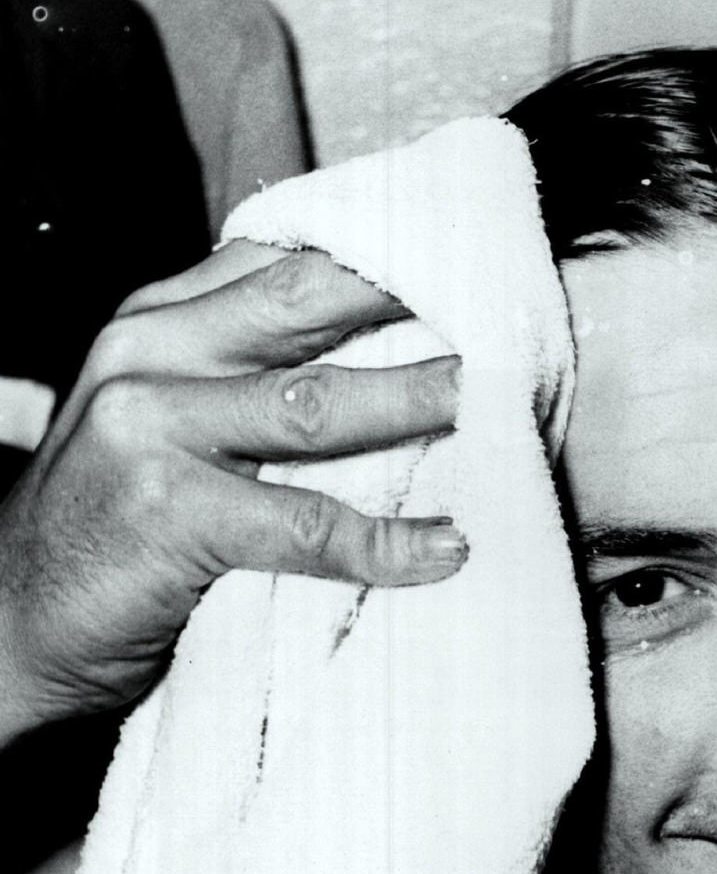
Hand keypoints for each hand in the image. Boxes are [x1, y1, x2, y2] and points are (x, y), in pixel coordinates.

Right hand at [0, 244, 463, 745]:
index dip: (384, 254)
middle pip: (308, 303)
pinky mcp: (167, 512)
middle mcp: (152, 353)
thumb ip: (250, 380)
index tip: (472, 258)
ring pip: (317, 403)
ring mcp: (152, 428)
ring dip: (419, 401)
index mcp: (161, 320)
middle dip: (416, 299)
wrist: (5, 620)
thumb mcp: (171, 422)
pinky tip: (447, 547)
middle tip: (509, 309)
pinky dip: (385, 541)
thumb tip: (389, 364)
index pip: (284, 260)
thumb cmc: (114, 525)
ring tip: (498, 405)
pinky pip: (303, 524)